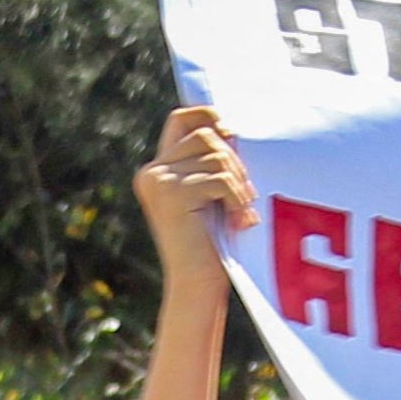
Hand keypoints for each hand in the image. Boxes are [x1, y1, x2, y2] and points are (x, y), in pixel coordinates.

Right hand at [135, 105, 257, 289]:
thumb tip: (233, 127)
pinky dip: (237, 199)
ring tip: (243, 211)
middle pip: (205, 135)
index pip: (181, 119)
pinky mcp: (173, 194)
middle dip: (234, 160)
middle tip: (247, 193)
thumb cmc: (212, 245)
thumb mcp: (212, 198)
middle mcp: (153, 172)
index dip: (208, 115)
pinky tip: (239, 221)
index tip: (233, 131)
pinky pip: (220, 179)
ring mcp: (160, 181)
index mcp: (159, 170)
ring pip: (216, 156)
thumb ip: (214, 166)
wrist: (196, 285)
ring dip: (239, 183)